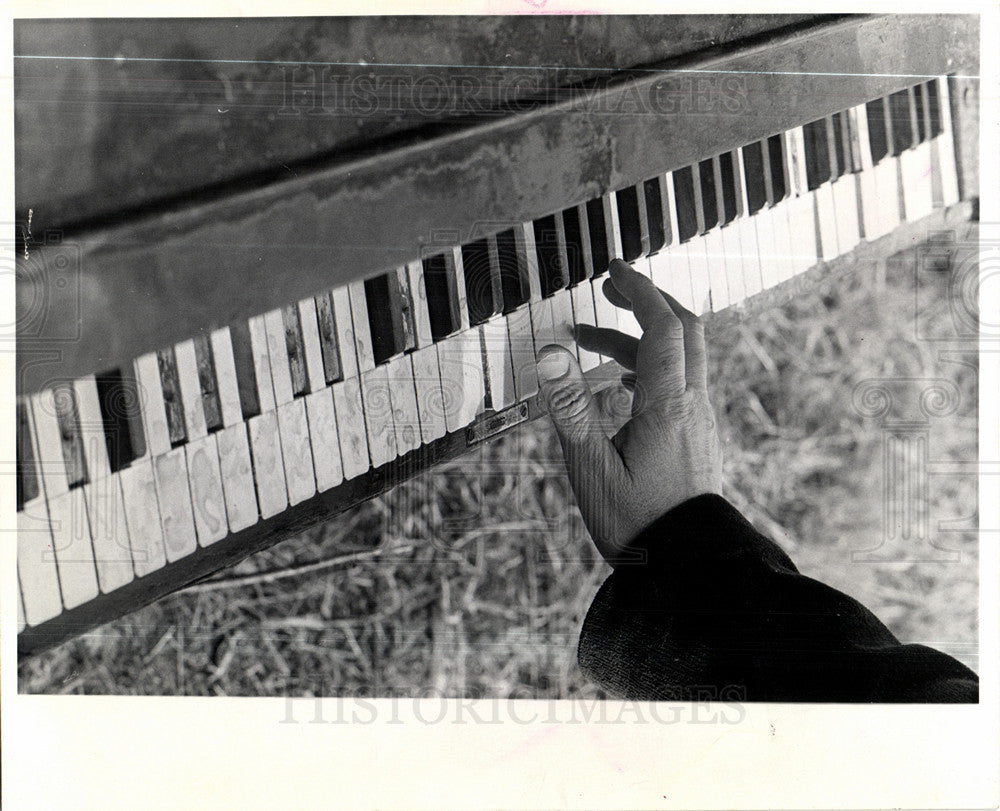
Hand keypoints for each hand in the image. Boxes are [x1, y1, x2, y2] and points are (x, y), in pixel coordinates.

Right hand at [535, 259, 722, 564]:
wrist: (689, 570)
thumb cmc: (638, 526)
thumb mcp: (591, 468)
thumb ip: (570, 408)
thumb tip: (551, 352)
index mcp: (667, 405)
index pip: (663, 325)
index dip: (639, 289)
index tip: (612, 269)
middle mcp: (691, 405)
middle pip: (684, 330)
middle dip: (647, 301)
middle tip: (608, 288)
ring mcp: (698, 422)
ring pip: (680, 358)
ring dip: (638, 339)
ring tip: (587, 342)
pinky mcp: (696, 439)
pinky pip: (679, 384)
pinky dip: (649, 368)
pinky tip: (618, 385)